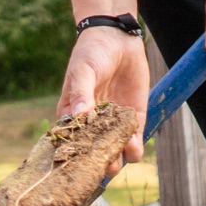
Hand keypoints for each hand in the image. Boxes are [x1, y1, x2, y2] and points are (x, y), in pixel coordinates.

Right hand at [58, 26, 149, 173]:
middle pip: (93, 152)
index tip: (78, 165)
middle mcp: (92, 123)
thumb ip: (81, 92)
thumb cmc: (91, 52)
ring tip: (119, 157)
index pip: (71, 141)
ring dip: (117, 158)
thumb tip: (79, 115)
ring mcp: (113, 122)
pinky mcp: (133, 118)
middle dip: (97, 163)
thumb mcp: (82, 70)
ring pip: (115, 151)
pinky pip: (133, 139)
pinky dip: (134, 147)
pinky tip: (134, 145)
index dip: (74, 156)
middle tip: (102, 167)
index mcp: (72, 114)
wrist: (118, 38)